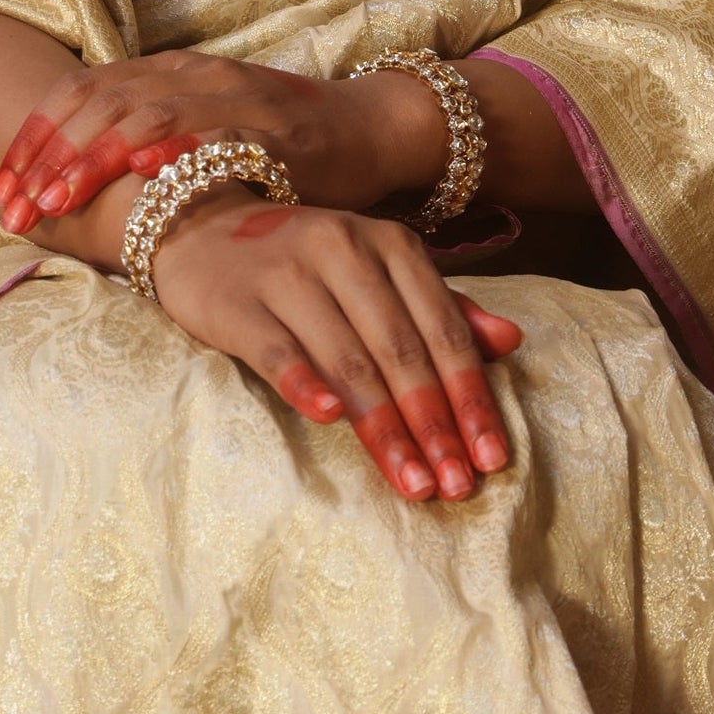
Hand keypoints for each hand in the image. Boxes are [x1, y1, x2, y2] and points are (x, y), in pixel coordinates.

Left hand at [0, 51, 440, 232]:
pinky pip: (217, 134)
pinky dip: (175, 150)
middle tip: (12, 206)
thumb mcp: (199, 131)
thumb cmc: (276, 144)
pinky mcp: (272, 127)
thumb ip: (144, 141)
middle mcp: (192, 74)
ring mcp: (232, 96)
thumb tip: (69, 180)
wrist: (366, 130)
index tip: (0, 188)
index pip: (82, 92)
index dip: (35, 138)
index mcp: (167, 71)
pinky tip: (143, 172)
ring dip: (93, 159)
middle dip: (48, 157)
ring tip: (55, 200)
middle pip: (101, 103)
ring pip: (146, 116)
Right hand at [150, 190, 521, 503]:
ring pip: (348, 358)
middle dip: (433, 424)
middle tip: (456, 487)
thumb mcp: (378, 270)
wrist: (201, 226)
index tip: (490, 460)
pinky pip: (277, 348)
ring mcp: (288, 273)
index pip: (442, 330)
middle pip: (400, 350)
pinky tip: (328, 419)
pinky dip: (304, 381)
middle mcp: (343, 250)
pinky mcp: (238, 301)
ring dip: (384, 425)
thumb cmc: (304, 261)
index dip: (469, 397)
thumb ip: (441, 305)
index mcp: (389, 243)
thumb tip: (511, 341)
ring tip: (412, 483)